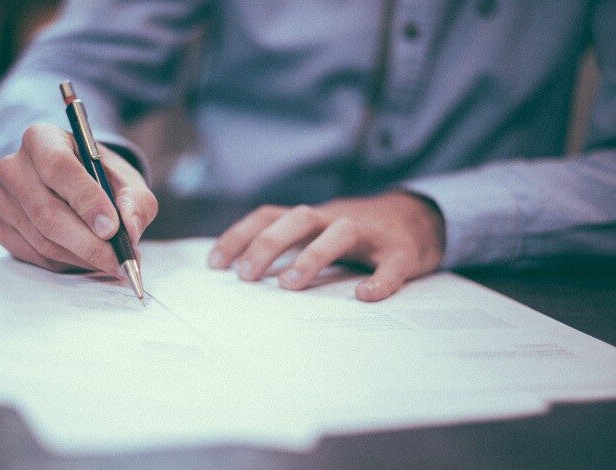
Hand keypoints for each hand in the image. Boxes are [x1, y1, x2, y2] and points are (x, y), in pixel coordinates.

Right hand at [0, 123, 157, 273]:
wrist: (77, 187)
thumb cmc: (102, 179)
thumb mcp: (128, 181)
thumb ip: (136, 201)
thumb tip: (130, 229)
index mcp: (42, 139)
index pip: (58, 167)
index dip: (86, 200)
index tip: (112, 228)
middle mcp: (13, 166)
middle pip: (47, 212)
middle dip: (88, 242)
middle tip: (119, 260)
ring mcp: (2, 199)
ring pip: (42, 239)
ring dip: (82, 257)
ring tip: (111, 260)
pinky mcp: (0, 228)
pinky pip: (34, 255)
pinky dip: (66, 263)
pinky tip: (86, 257)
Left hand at [208, 192, 444, 300]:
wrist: (420, 219)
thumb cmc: (356, 235)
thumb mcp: (318, 233)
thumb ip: (288, 247)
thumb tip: (241, 275)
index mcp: (312, 218)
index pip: (269, 216)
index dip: (240, 235)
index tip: (214, 264)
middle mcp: (336, 218)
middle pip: (298, 218)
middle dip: (268, 244)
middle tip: (246, 276)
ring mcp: (371, 233)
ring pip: (340, 232)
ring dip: (312, 255)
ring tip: (289, 285)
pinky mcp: (402, 251)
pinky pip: (391, 264)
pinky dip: (380, 280)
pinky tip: (364, 296)